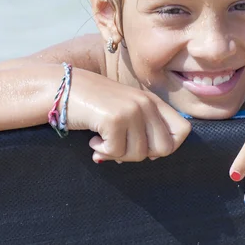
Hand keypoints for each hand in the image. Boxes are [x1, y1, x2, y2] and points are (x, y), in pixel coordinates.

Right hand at [67, 68, 191, 162]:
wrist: (61, 88)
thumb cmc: (91, 103)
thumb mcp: (124, 110)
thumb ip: (143, 128)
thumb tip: (153, 157)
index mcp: (152, 101)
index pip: (183, 130)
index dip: (167, 145)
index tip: (144, 146)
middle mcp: (146, 103)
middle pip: (164, 149)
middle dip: (140, 155)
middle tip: (120, 147)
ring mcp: (131, 110)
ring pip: (139, 155)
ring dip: (117, 154)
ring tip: (102, 140)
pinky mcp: (115, 119)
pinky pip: (116, 152)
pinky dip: (102, 151)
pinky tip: (93, 139)